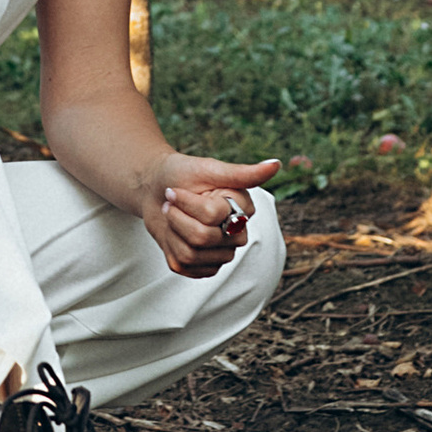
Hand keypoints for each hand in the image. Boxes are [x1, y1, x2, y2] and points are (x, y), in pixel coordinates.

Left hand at [143, 153, 279, 281]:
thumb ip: (243, 173)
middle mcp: (237, 234)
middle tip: (171, 203)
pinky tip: (173, 234)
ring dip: (172, 232)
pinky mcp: (203, 266)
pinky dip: (170, 249)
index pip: (211, 215)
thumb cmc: (182, 174)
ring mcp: (221, 253)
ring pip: (190, 254)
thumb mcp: (209, 169)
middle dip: (176, 217)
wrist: (155, 188)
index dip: (186, 202)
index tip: (175, 189)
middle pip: (201, 237)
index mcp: (242, 209)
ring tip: (172, 217)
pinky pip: (183, 266)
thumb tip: (276, 164)